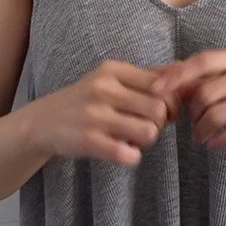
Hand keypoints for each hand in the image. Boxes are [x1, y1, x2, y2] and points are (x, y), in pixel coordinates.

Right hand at [31, 60, 180, 166]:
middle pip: (160, 109)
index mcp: (113, 70)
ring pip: (149, 132)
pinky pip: (129, 155)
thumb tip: (184, 68)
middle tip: (148, 128)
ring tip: (134, 140)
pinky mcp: (87, 140)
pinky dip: (132, 157)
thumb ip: (147, 75)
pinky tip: (122, 152)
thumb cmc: (86, 100)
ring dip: (147, 141)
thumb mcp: (111, 79)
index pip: (163, 84)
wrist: (42, 122)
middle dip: (160, 124)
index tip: (164, 113)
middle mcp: (104, 88)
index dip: (172, 103)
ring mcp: (95, 115)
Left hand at [151, 47, 225, 149]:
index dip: (177, 75)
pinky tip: (216, 144)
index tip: (155, 90)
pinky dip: (221, 142)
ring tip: (201, 138)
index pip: (203, 61)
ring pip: (219, 115)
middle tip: (190, 127)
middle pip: (206, 93)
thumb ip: (205, 76)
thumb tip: (162, 75)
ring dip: (203, 131)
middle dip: (191, 114)